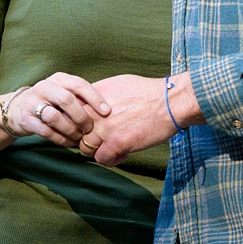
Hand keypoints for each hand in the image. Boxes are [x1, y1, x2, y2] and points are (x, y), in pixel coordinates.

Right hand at [0, 72, 110, 149]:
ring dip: (71, 130)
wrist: (19, 109)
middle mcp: (45, 87)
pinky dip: (61, 139)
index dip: (94, 98)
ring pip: (55, 117)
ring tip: (79, 137)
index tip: (107, 112)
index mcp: (59, 79)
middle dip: (81, 117)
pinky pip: (46, 131)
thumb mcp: (64, 93)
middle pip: (67, 100)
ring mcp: (33, 102)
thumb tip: (108, 112)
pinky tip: (69, 143)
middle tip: (90, 129)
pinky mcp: (26, 119)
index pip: (79, 84)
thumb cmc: (52, 102)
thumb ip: (81, 99)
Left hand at [83, 73, 198, 167]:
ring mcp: (104, 129)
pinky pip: (101, 159)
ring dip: (98, 150)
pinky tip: (123, 153)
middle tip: (103, 140)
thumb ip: (99, 96)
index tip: (92, 127)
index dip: (81, 123)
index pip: (73, 114)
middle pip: (76, 132)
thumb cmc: (148, 91)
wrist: (170, 101)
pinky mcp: (116, 143)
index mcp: (93, 96)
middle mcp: (94, 112)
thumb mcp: (117, 84)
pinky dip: (111, 159)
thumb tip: (91, 103)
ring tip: (114, 147)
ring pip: (86, 148)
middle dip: (87, 138)